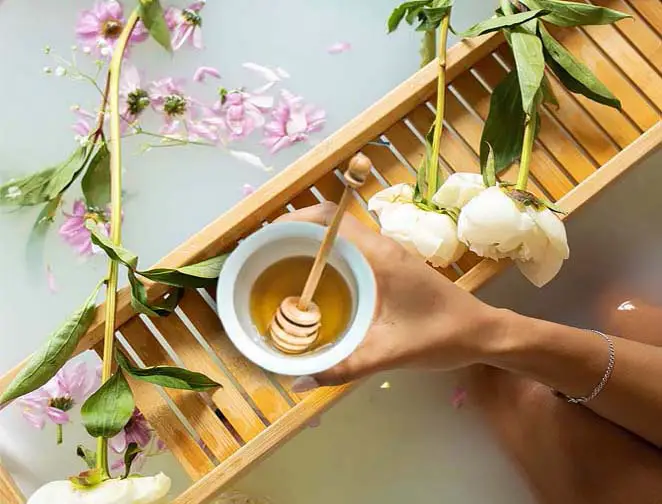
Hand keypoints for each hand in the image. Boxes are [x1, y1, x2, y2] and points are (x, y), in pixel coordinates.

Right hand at [276, 204, 504, 390]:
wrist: (484, 332)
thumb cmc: (442, 335)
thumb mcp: (389, 353)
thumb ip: (343, 367)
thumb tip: (297, 382)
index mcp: (378, 255)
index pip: (328, 219)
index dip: (292, 221)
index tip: (264, 239)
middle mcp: (380, 246)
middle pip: (328, 223)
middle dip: (293, 233)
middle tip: (263, 258)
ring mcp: (386, 254)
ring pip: (339, 236)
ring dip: (310, 244)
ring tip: (280, 269)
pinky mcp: (390, 266)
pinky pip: (350, 251)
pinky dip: (327, 258)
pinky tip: (315, 286)